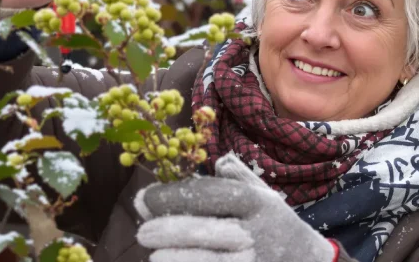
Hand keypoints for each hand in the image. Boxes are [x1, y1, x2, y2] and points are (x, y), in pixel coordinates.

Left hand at [134, 153, 335, 261]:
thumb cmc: (275, 225)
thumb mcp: (263, 196)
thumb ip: (233, 181)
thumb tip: (202, 167)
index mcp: (257, 202)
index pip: (211, 195)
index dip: (174, 195)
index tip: (145, 198)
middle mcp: (257, 231)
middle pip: (206, 229)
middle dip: (169, 230)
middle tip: (143, 232)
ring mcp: (255, 260)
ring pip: (209, 261)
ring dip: (178, 259)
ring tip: (155, 256)